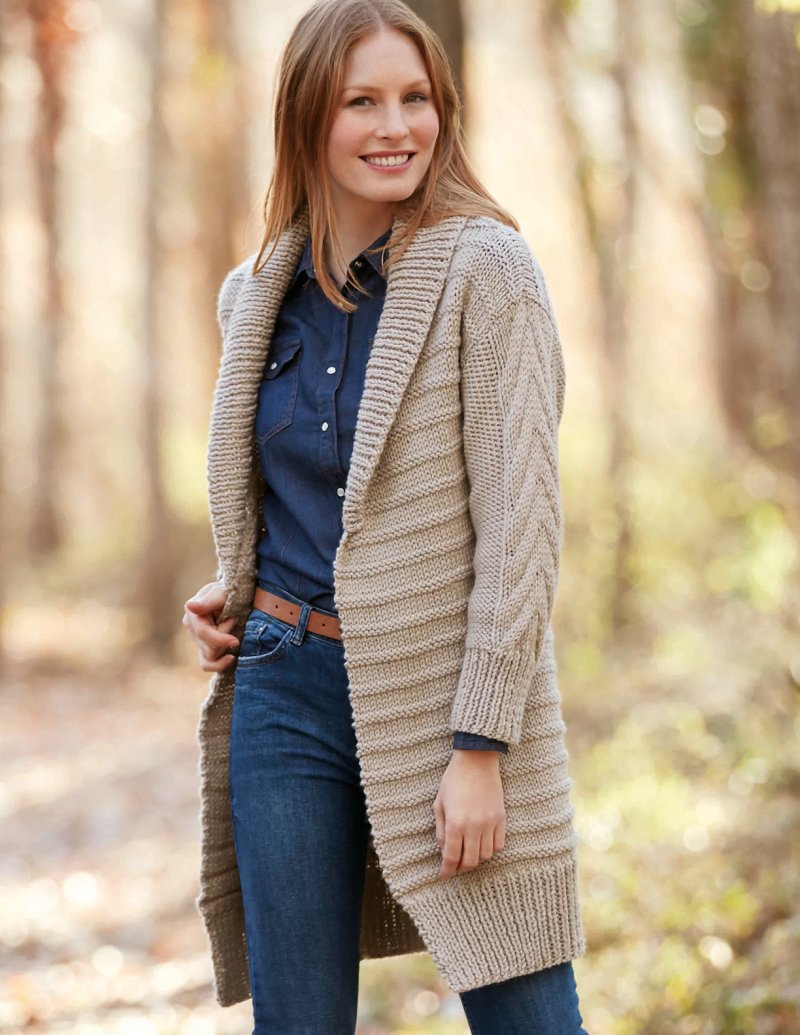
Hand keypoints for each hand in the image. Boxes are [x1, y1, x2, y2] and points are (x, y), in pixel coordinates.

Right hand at [182, 581, 239, 671]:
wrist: (233, 597)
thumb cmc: (227, 592)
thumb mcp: (221, 592)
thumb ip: (209, 601)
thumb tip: (190, 606)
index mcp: (192, 613)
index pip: (203, 633)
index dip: (220, 639)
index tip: (235, 641)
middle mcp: (191, 628)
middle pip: (208, 648)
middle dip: (225, 639)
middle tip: (235, 621)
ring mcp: (196, 639)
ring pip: (210, 656)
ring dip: (225, 647)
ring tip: (232, 630)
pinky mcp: (203, 648)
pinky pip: (206, 664)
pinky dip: (218, 665)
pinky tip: (231, 658)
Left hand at [433, 749, 505, 879]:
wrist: (477, 760)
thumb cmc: (454, 779)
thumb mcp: (439, 804)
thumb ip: (441, 830)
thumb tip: (444, 850)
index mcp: (456, 823)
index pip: (452, 857)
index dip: (447, 871)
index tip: (443, 876)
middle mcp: (474, 826)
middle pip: (470, 861)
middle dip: (461, 868)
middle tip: (455, 866)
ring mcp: (490, 823)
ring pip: (486, 856)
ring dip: (476, 859)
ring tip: (468, 854)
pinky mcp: (501, 818)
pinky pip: (499, 844)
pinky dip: (490, 850)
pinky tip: (482, 845)